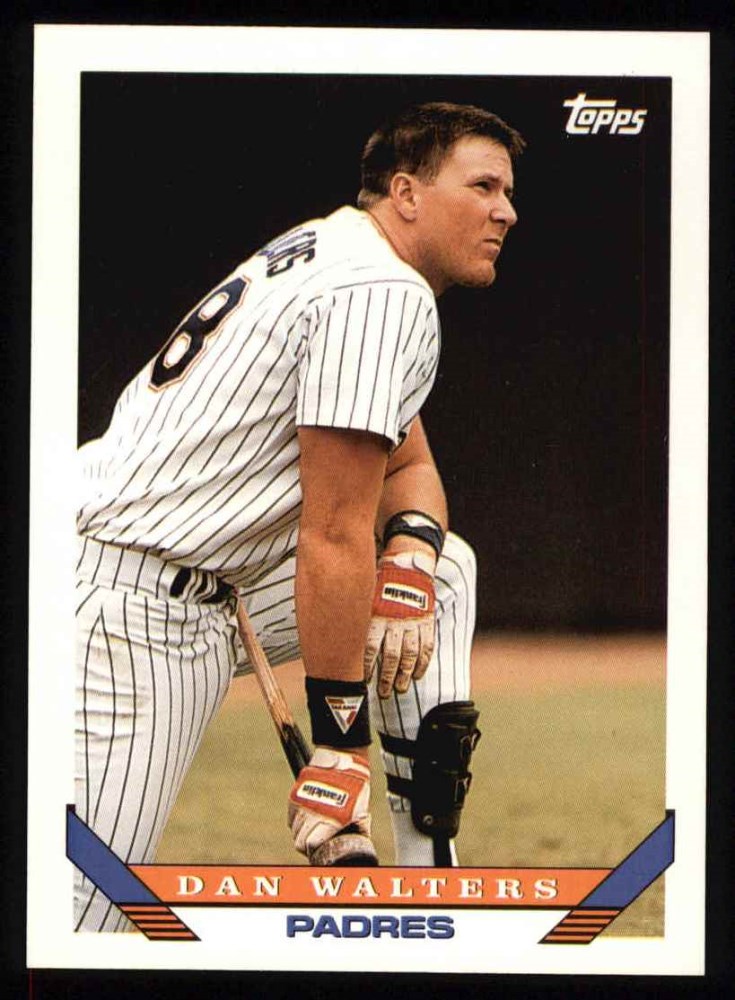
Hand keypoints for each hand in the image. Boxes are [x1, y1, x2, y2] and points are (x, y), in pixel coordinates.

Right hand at [288, 747, 371, 858]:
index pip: (309, 844)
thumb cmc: (355, 785)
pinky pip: (291, 813)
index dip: (313, 849)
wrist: (343, 757)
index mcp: (329, 819)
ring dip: (301, 830)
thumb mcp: (361, 810)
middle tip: (314, 840)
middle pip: (299, 840)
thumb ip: (357, 829)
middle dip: (306, 843)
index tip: (318, 849)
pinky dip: (296, 817)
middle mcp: (312, 812)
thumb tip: (359, 842)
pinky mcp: (296, 792)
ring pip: (293, 827)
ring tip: (312, 826)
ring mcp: (302, 802)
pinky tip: (307, 814)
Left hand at [364, 551, 435, 697]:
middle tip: (382, 693)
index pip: (370, 646)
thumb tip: (332, 635)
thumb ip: (354, 616)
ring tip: (399, 689)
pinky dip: (422, 663)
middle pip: (390, 655)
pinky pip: (426, 647)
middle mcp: (396, 620)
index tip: (363, 680)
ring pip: (409, 655)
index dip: (366, 666)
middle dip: (386, 677)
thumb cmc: (379, 583)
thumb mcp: (364, 597)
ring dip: (404, 674)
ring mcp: (413, 622)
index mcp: (377, 614)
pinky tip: (416, 675)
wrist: (407, 565)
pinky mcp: (426, 622)